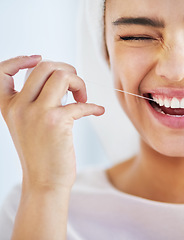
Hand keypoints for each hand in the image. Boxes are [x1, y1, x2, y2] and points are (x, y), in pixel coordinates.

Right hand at [0, 56, 104, 190]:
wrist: (44, 182)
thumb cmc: (41, 153)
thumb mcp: (27, 125)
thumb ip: (34, 102)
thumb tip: (59, 79)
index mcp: (9, 106)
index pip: (2, 72)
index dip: (19, 60)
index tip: (37, 58)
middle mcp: (19, 107)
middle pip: (43, 67)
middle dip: (65, 70)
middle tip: (74, 86)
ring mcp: (36, 113)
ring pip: (61, 76)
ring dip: (79, 82)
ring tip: (82, 97)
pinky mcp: (56, 122)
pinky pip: (81, 103)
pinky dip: (93, 105)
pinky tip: (98, 111)